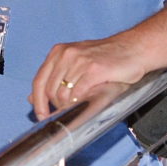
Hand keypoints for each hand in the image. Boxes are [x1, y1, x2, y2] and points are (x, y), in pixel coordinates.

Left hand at [29, 35, 150, 119]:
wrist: (135, 49)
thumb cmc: (108, 58)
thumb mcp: (76, 64)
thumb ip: (54, 79)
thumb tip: (31, 97)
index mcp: (59, 52)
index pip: (38, 81)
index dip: (38, 103)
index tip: (42, 116)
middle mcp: (66, 54)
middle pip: (50, 91)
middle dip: (56, 107)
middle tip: (67, 113)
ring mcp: (79, 61)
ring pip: (63, 95)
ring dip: (69, 106)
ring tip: (80, 106)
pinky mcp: (94, 70)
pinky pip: (78, 94)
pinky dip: (79, 103)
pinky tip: (87, 102)